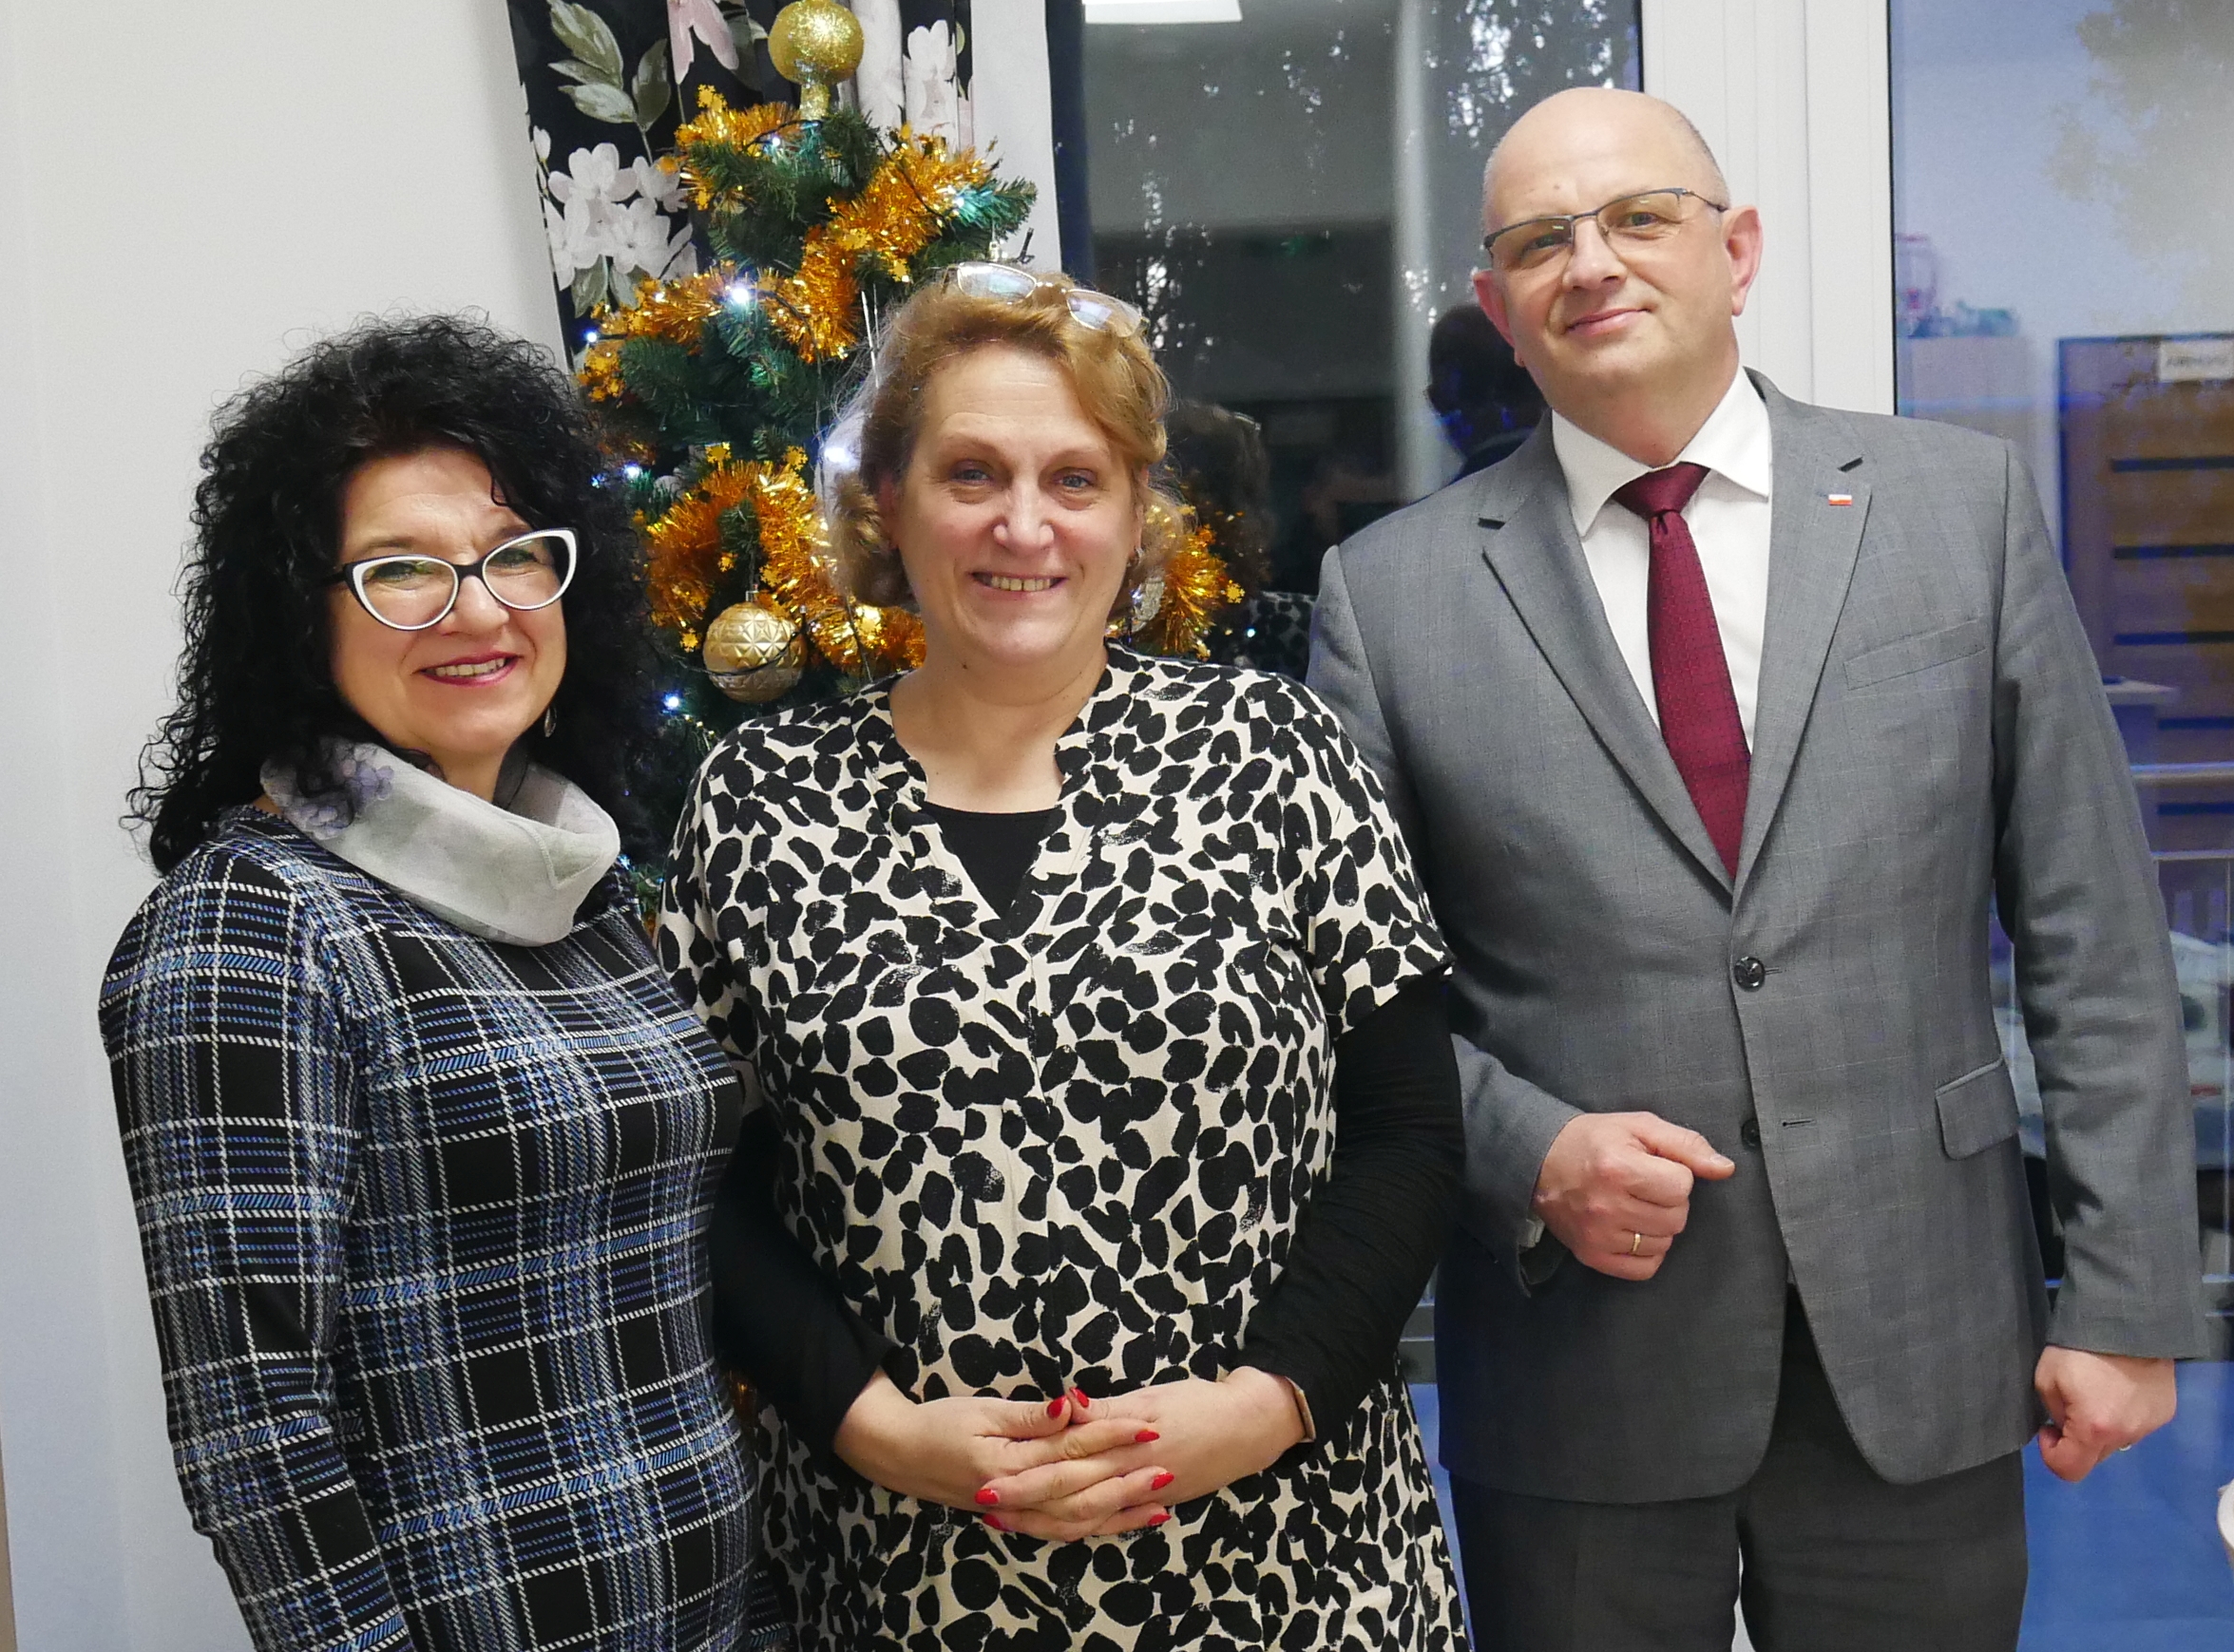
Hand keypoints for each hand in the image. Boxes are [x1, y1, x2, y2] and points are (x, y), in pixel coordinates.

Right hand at [833, 1373, 1172, 1538]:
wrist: (897, 1453)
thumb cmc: (937, 1424)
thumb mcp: (980, 1410)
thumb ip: (1029, 1417)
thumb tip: (1070, 1407)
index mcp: (1010, 1464)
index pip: (1073, 1448)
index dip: (1112, 1435)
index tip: (1149, 1423)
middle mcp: (1018, 1496)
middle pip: (1083, 1489)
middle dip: (1128, 1477)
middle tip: (1168, 1464)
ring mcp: (1018, 1513)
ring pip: (1078, 1520)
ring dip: (1120, 1510)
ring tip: (1159, 1501)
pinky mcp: (1017, 1518)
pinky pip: (1062, 1531)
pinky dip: (1096, 1528)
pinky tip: (1121, 1521)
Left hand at [980, 1370, 1305, 1533]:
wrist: (1250, 1425)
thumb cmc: (1199, 1401)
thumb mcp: (1151, 1396)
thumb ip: (1104, 1408)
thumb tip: (1063, 1404)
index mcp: (1124, 1445)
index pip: (1064, 1464)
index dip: (1025, 1474)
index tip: (988, 1475)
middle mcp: (1129, 1477)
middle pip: (1066, 1496)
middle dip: (1024, 1503)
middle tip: (985, 1505)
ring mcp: (1142, 1495)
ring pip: (1086, 1516)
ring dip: (1046, 1520)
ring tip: (1011, 1523)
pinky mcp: (1157, 1503)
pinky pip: (1114, 1523)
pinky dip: (1087, 1528)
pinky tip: (1062, 1531)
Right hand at [1532, 1111, 1734, 1279]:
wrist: (1539, 1161)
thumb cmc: (1593, 1140)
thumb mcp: (1639, 1127)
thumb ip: (1686, 1145)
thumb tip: (1725, 1169)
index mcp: (1619, 1167)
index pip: (1682, 1187)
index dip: (1674, 1174)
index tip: (1653, 1167)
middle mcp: (1608, 1205)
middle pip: (1676, 1218)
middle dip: (1669, 1201)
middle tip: (1644, 1186)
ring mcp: (1599, 1235)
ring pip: (1664, 1243)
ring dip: (1659, 1226)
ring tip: (1635, 1205)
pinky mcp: (1593, 1256)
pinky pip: (1645, 1268)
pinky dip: (1648, 1252)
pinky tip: (1633, 1230)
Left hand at [2033, 1346, 2175, 1482]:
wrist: (2127, 1320)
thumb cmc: (2079, 1347)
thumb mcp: (2047, 1378)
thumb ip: (2054, 1412)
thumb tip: (2063, 1427)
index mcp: (2095, 1429)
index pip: (2070, 1470)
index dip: (2051, 1455)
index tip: (2048, 1430)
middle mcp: (2128, 1435)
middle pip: (2095, 1456)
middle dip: (2076, 1439)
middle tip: (2069, 1406)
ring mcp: (2150, 1425)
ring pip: (2116, 1441)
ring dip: (2101, 1427)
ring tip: (2095, 1392)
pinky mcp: (2165, 1412)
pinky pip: (2135, 1425)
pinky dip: (2122, 1415)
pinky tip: (2117, 1388)